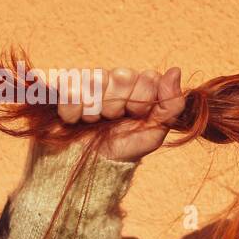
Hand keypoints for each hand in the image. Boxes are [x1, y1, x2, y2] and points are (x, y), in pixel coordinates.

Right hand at [52, 66, 186, 162]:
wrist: (89, 167)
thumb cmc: (123, 149)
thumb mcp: (154, 132)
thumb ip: (171, 104)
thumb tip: (176, 70)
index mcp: (140, 88)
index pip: (148, 77)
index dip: (141, 100)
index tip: (135, 116)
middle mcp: (116, 80)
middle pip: (122, 75)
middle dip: (117, 105)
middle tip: (112, 120)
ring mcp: (89, 82)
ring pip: (96, 79)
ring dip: (95, 108)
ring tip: (93, 122)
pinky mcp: (63, 86)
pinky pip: (69, 85)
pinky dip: (73, 109)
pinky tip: (74, 120)